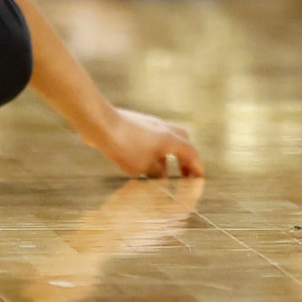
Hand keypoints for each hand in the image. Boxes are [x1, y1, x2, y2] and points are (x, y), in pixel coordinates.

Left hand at [90, 107, 205, 178]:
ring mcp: (150, 125)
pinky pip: (153, 139)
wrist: (101, 123)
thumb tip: (162, 174)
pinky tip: (144, 164)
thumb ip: (158, 173)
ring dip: (169, 157)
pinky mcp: (136, 125)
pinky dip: (155, 152)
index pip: (191, 153)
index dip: (197, 167)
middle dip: (185, 159)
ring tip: (162, 174)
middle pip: (183, 142)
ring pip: (167, 140)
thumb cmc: (125, 146)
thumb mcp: (144, 167)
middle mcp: (164, 129)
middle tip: (184, 174)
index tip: (199, 178)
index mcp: (170, 139)